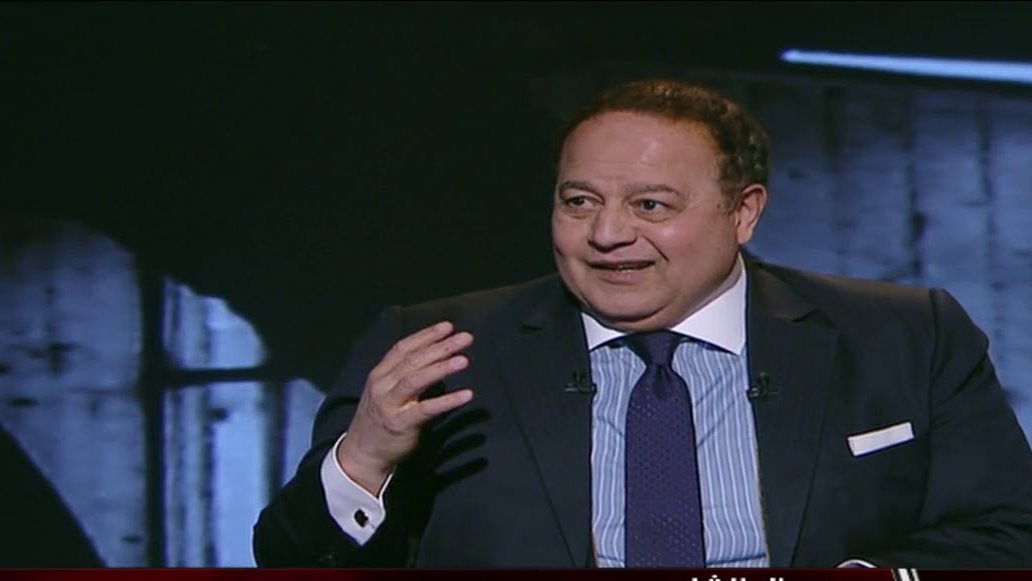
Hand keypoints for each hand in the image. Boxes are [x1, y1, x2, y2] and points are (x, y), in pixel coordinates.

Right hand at [337, 321, 473, 493]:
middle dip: (441, 346)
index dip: (426, 335)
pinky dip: (447, 401)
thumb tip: (438, 357)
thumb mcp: (387, 391)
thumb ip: (407, 374)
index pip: (404, 347)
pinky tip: (466, 395)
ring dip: (442, 367)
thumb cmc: (381, 418)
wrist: (362, 453)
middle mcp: (383, 385)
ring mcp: (390, 404)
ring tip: (464, 360)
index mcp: (380, 373)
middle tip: (466, 337)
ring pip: (417, 379)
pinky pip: (426, 409)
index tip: (448, 326)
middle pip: (414, 360)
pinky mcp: (400, 424)